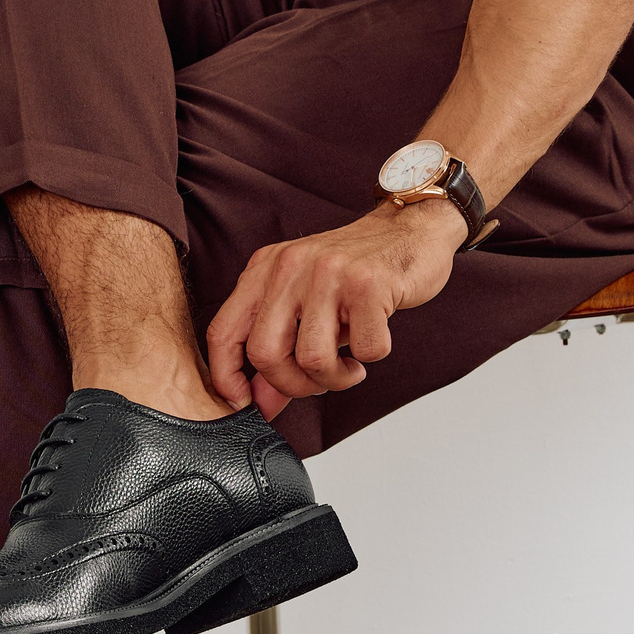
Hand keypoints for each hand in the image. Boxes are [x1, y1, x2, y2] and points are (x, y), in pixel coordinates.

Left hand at [206, 200, 466, 418]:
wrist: (410, 229)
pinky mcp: (368, 284)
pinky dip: (371, 356)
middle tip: (317, 383)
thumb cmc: (356, 272)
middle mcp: (289, 266)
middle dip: (292, 385)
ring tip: (349, 366)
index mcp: (264, 269)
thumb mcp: (305, 302)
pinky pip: (364, 348)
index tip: (245, 403)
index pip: (223, 332)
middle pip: (264, 353)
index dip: (227, 378)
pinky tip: (374, 338)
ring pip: (312, 358)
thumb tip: (259, 404)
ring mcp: (328, 272)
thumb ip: (280, 349)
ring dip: (335, 378)